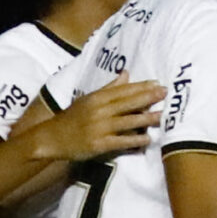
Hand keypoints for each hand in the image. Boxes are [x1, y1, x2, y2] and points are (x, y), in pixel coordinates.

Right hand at [29, 79, 163, 162]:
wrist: (51, 138)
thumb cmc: (73, 117)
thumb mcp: (88, 99)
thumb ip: (109, 88)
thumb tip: (127, 73)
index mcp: (96, 98)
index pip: (122, 90)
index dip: (141, 87)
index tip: (157, 83)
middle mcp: (98, 111)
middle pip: (127, 103)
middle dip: (147, 97)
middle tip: (165, 93)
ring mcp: (99, 128)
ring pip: (127, 122)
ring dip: (146, 119)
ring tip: (163, 116)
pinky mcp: (99, 144)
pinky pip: (121, 141)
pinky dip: (135, 140)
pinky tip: (148, 139)